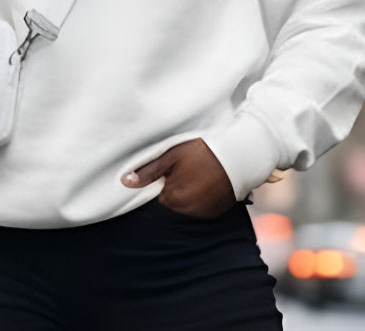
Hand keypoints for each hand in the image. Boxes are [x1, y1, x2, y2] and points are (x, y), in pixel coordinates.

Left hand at [121, 138, 237, 217]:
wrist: (239, 155)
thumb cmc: (203, 151)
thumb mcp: (172, 155)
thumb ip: (148, 171)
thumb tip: (125, 182)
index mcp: (173, 197)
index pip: (159, 194)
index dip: (165, 180)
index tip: (175, 169)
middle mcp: (188, 210)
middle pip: (173, 201)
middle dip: (177, 187)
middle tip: (189, 169)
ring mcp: (204, 212)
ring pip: (188, 205)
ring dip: (190, 194)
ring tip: (201, 175)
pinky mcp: (218, 211)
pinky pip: (203, 208)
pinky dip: (204, 199)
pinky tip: (209, 183)